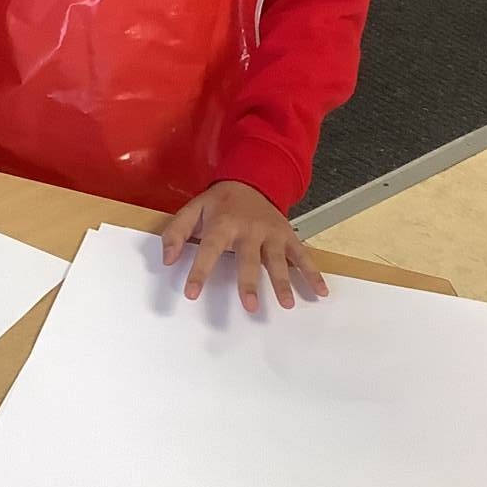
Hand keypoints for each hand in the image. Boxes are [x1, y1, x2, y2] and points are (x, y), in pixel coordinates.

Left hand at [161, 181, 328, 312]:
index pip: (210, 248)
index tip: (192, 294)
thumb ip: (176, 233)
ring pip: (278, 259)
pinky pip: (302, 255)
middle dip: (249, 282)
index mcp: (223, 223)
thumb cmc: (219, 203)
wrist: (252, 179)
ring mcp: (272, 233)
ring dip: (283, 282)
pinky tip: (320, 292)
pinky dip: (313, 273)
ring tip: (286, 305)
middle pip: (249, 258)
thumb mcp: (193, 209)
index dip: (200, 271)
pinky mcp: (288, 236)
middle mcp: (250, 229)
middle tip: (250, 306)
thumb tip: (167, 260)